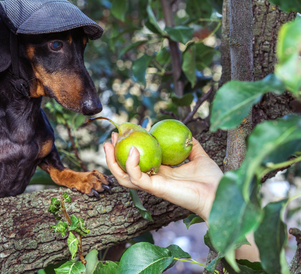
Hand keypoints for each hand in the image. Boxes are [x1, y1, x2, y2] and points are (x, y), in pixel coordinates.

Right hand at [103, 133, 222, 220]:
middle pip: (125, 170)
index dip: (128, 148)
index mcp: (161, 173)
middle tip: (112, 138)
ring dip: (112, 161)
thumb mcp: (199, 157)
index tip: (125, 132)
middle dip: (113, 155)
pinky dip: (130, 164)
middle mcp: (153, 180)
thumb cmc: (211, 179)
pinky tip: (132, 149)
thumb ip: (191, 146)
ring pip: (123, 177)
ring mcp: (152, 185)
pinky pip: (136, 177)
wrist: (218, 193)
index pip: (137, 162)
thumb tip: (187, 134)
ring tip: (108, 145)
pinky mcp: (155, 188)